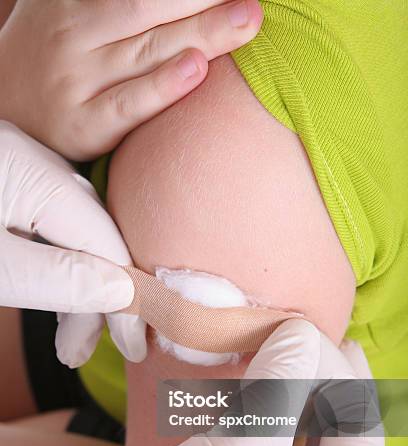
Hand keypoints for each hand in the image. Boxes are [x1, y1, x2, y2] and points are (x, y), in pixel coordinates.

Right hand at [0, 0, 262, 160]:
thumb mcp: (70, 13)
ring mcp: (77, 81)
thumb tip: (172, 0)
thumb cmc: (57, 57)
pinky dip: (162, 88)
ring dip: (200, 34)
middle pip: (151, 11)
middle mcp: (74, 36)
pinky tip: (196, 69)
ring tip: (244, 22)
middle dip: (205, 3)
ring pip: (146, 53)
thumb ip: (109, 1)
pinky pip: (128, 105)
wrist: (7, 107)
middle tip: (252, 2)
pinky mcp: (83, 125)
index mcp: (75, 3)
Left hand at [0, 121, 145, 366]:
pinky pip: (46, 222)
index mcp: (29, 173)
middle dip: (97, 296)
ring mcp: (15, 169)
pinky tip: (50, 290)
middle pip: (92, 234)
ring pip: (70, 231)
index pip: (104, 241)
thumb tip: (121, 290)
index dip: (124, 297)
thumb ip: (56, 277)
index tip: (134, 343)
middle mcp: (30, 161)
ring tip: (67, 336)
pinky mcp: (5, 182)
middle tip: (84, 350)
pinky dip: (53, 262)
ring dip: (75, 284)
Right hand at [0, 321, 383, 445]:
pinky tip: (229, 386)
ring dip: (272, 392)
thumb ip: (281, 388)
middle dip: (307, 381)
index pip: (359, 434)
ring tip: (260, 350)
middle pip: (322, 433)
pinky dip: (242, 412)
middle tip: (286, 336)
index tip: (321, 332)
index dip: (345, 377)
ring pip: (281, 438)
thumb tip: (299, 332)